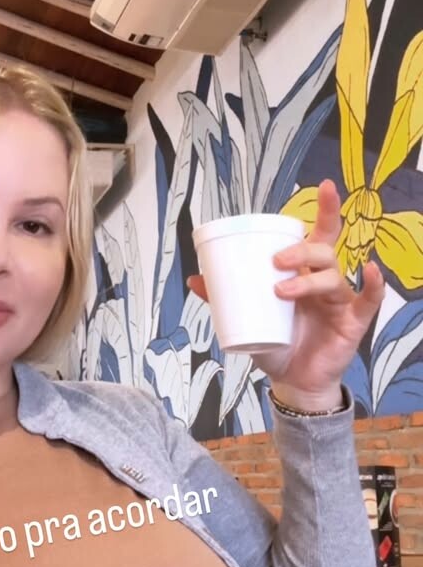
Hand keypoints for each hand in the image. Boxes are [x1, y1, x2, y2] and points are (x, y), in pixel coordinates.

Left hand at [186, 180, 385, 406]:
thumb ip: (224, 299)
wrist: (291, 380)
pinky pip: (368, 301)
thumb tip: (194, 279)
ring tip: (281, 291)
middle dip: (301, 250)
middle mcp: (325, 281)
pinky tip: (369, 272)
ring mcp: (340, 301)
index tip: (326, 186)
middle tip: (275, 261)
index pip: (317, 235)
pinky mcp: (353, 323)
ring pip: (333, 277)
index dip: (325, 210)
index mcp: (304, 273)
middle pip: (323, 251)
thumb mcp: (247, 320)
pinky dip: (372, 285)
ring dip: (308, 280)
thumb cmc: (275, 344)